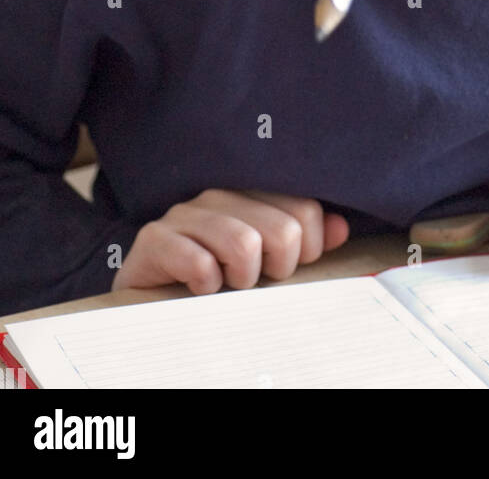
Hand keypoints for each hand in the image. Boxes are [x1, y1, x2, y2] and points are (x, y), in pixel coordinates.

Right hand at [112, 190, 349, 292]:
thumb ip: (305, 240)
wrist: (147, 296)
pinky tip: (199, 287)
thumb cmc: (216, 276)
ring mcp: (185, 213)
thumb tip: (340, 228)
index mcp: (251, 193)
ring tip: (228, 284)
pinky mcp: (155, 239)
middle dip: (277, 268)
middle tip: (255, 279)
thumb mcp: (266, 259)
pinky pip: (200, 265)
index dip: (306, 249)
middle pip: (282, 230)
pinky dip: (206, 285)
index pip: (305, 210)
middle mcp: (220, 195)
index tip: (285, 266)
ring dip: (242, 279)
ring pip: (244, 245)